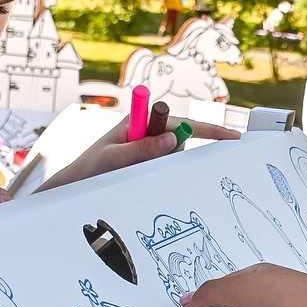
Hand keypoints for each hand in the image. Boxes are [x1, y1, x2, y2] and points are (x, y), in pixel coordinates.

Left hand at [49, 104, 241, 189]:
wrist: (75, 186)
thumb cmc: (91, 168)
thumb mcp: (115, 157)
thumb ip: (143, 148)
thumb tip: (173, 138)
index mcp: (140, 120)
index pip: (181, 121)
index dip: (208, 130)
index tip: (231, 138)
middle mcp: (148, 131)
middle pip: (182, 140)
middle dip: (176, 156)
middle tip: (148, 167)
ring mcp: (149, 148)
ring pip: (175, 157)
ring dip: (165, 169)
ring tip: (135, 174)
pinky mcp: (148, 164)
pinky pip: (168, 168)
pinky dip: (165, 176)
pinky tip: (146, 180)